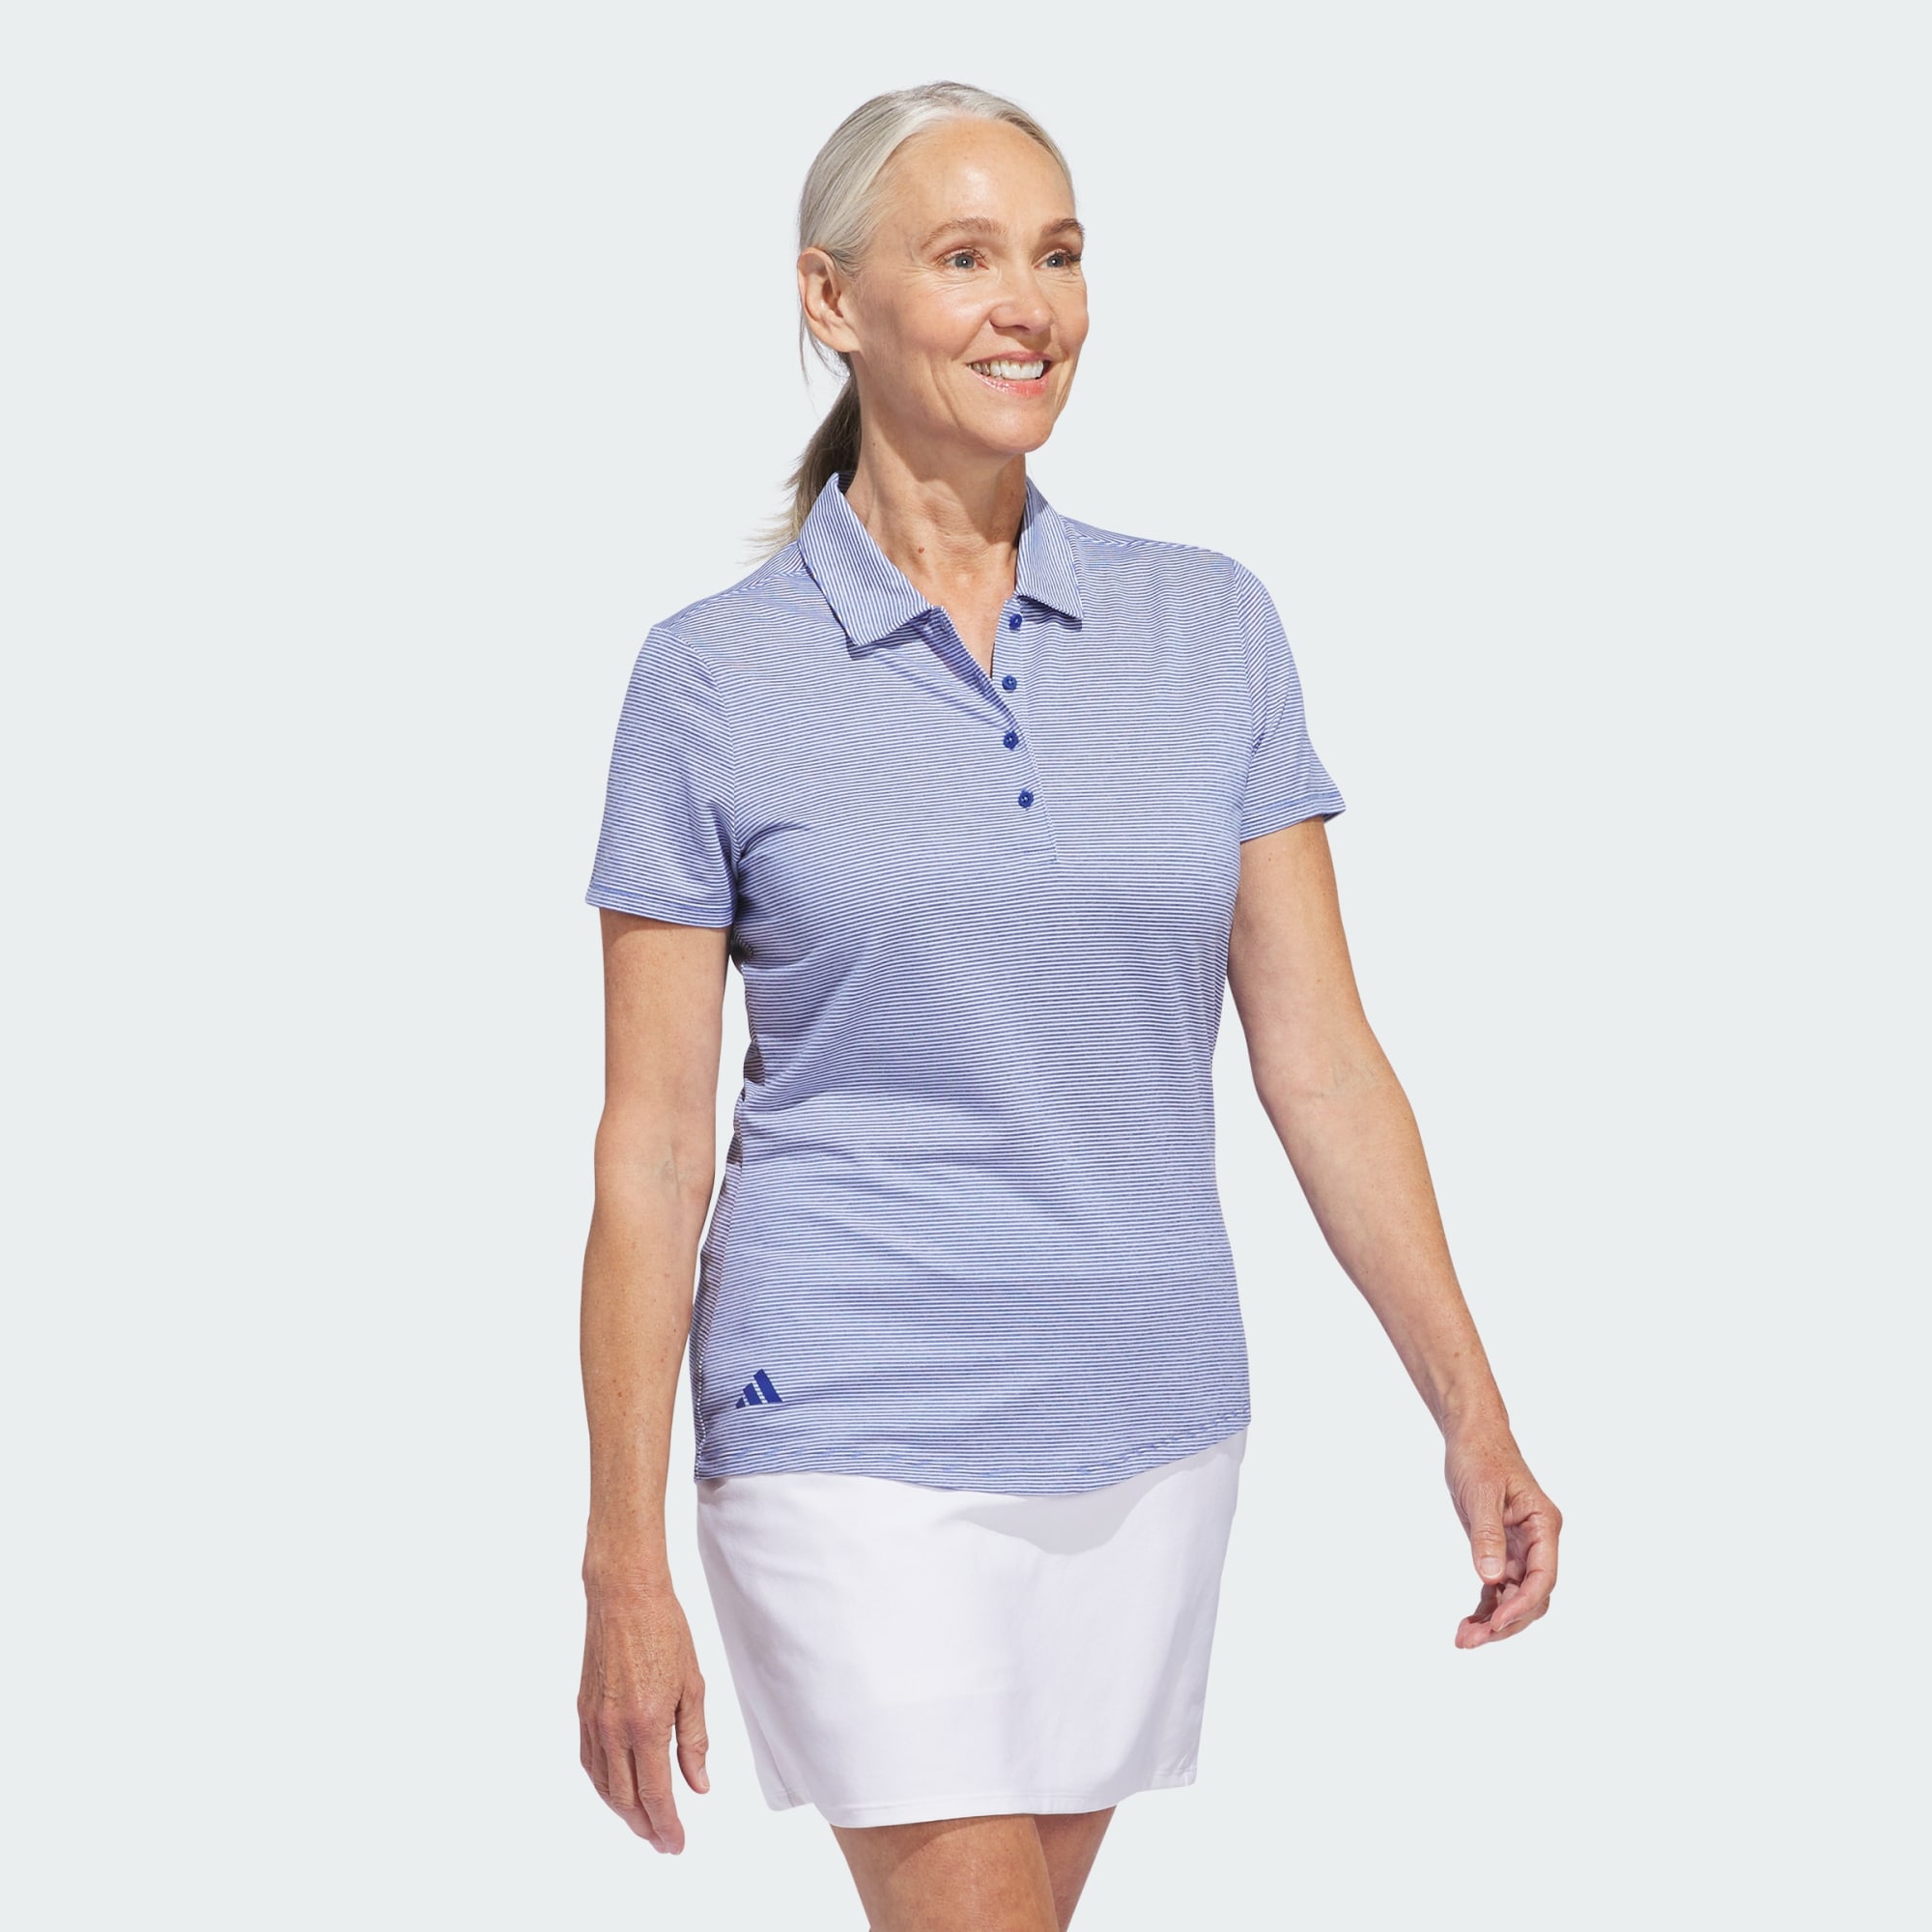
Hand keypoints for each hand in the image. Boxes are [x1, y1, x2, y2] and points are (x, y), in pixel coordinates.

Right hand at [578, 1585, 710, 1850]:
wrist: (624, 1595)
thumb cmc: (665, 1631)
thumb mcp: (693, 1685)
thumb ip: (694, 1740)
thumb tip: (699, 1785)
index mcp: (648, 1724)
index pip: (656, 1794)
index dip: (667, 1826)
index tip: (676, 1844)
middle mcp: (615, 1729)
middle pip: (626, 1799)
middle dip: (646, 1828)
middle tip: (663, 1843)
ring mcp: (594, 1721)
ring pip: (604, 1786)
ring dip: (623, 1812)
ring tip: (644, 1824)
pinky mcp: (582, 1711)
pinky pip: (590, 1762)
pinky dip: (603, 1786)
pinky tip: (616, 1791)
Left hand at [1444, 1425, 1561, 1647]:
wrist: (1471, 1435)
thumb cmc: (1480, 1455)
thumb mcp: (1480, 1492)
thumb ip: (1488, 1535)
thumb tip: (1492, 1578)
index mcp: (1543, 1524)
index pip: (1543, 1576)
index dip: (1523, 1605)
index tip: (1496, 1623)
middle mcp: (1538, 1541)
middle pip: (1533, 1596)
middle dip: (1506, 1622)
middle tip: (1471, 1640)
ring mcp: (1521, 1549)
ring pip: (1517, 1598)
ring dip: (1494, 1621)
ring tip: (1464, 1639)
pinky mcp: (1502, 1551)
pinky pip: (1499, 1589)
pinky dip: (1486, 1608)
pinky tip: (1468, 1624)